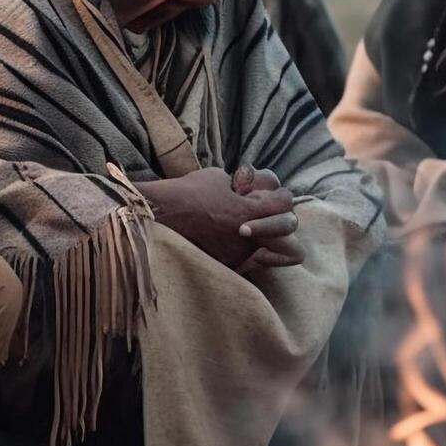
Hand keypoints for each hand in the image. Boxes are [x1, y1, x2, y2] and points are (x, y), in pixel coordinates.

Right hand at [137, 167, 295, 269]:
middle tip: (266, 215)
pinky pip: (253, 262)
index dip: (278, 194)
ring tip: (255, 231)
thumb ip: (243, 185)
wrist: (156, 220)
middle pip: (290, 226)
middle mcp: (250, 236)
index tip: (266, 194)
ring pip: (277, 250)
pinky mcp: (227, 267)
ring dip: (271, 239)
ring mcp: (239, 254)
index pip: (285, 200)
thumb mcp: (217, 178)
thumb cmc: (185, 194)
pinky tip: (234, 241)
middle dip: (281, 218)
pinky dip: (249, 252)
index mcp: (250, 210)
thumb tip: (252, 189)